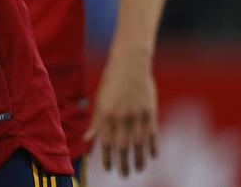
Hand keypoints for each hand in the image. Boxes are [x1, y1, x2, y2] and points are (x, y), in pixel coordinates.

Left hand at [85, 47, 158, 176]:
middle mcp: (121, 117)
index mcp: (106, 115)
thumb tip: (87, 139)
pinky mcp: (150, 112)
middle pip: (122, 147)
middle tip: (124, 175)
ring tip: (138, 170)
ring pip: (138, 144)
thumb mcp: (100, 100)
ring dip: (138, 159)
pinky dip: (153, 146)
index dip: (107, 158)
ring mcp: (137, 115)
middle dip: (123, 164)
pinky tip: (152, 156)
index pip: (105, 143)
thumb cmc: (112, 83)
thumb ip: (96, 122)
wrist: (130, 64)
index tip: (108, 169)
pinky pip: (152, 134)